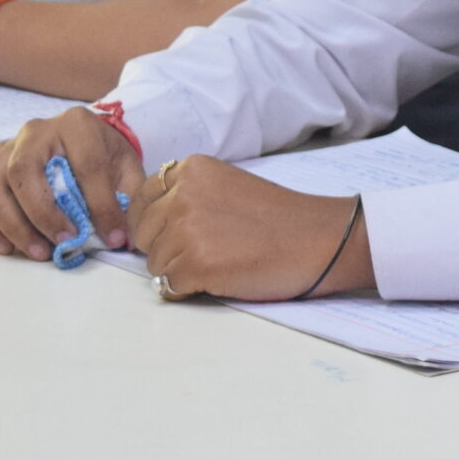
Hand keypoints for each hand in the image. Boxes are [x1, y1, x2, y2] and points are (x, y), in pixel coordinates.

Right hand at [0, 108, 139, 261]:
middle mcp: (33, 132)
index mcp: (75, 124)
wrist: (83, 138)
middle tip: (64, 244)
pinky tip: (6, 248)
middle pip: (22, 171)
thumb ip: (128, 197)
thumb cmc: (104, 154)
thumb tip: (125, 238)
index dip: (101, 206)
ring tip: (39, 253)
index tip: (113, 238)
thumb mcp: (126, 166)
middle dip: (43, 214)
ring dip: (12, 225)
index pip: (86, 165)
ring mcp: (3, 150)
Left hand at [129, 159, 372, 302]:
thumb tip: (149, 223)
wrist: (319, 240)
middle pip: (143, 234)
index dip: (153, 223)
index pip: (140, 201)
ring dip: (179, 270)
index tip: (175, 233)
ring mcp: (186, 230)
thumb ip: (188, 195)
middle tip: (205, 251)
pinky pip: (168, 286)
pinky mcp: (195, 264)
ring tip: (219, 263)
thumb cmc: (279, 218)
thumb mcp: (226, 185)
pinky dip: (189, 289)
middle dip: (165, 248)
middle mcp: (182, 194)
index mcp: (191, 170)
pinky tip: (220, 278)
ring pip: (154, 264)